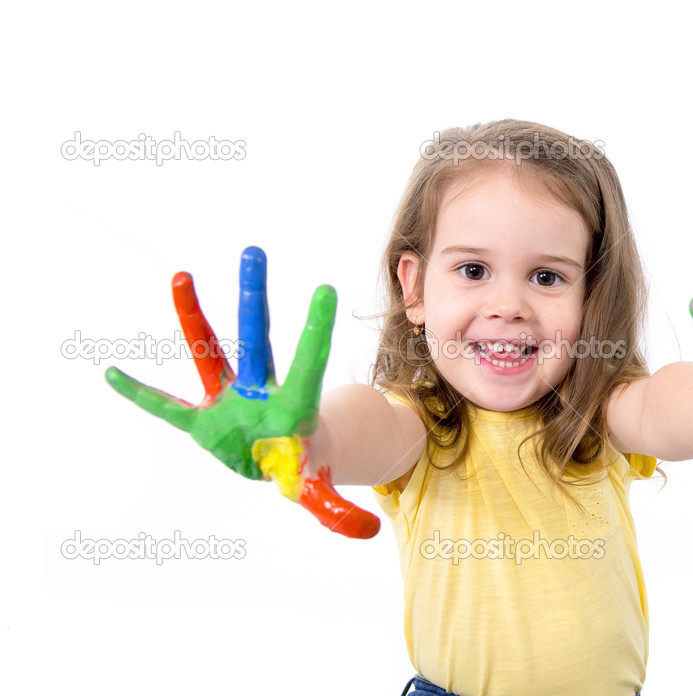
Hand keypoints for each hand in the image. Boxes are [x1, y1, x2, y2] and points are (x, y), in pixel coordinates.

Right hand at [105, 246, 379, 538]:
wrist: (281, 460)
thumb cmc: (303, 466)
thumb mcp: (319, 490)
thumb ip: (337, 509)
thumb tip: (367, 534)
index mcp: (294, 407)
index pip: (308, 365)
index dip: (316, 331)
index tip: (326, 289)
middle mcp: (260, 393)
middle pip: (256, 341)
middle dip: (254, 299)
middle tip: (254, 251)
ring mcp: (230, 402)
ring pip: (211, 354)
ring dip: (194, 318)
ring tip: (181, 276)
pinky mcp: (203, 421)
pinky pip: (167, 408)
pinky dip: (142, 396)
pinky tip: (113, 374)